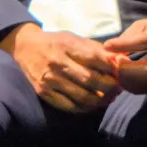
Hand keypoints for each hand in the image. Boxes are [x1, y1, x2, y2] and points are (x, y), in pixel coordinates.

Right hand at [0, 23, 120, 112]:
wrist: (26, 47)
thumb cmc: (56, 42)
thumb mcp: (75, 38)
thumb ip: (95, 49)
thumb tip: (118, 59)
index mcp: (68, 46)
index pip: (95, 59)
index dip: (111, 68)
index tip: (121, 72)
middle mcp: (58, 63)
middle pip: (90, 79)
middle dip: (109, 86)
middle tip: (119, 89)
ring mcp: (50, 79)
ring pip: (81, 96)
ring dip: (100, 100)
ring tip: (109, 98)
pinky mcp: (43, 92)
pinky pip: (68, 106)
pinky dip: (84, 108)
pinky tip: (93, 105)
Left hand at [103, 14, 146, 93]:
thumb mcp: (144, 25)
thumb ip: (127, 37)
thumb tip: (109, 50)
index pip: (142, 42)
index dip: (122, 45)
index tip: (106, 47)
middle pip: (145, 69)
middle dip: (124, 69)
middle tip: (114, 62)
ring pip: (146, 82)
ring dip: (127, 79)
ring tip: (118, 70)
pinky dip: (133, 85)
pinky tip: (125, 77)